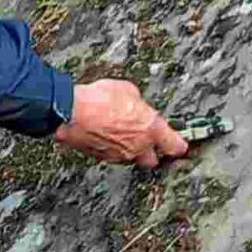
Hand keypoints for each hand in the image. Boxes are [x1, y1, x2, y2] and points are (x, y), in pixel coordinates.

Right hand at [54, 78, 190, 168]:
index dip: (179, 145)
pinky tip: (106, 134)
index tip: (180, 143)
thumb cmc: (99, 99)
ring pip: (131, 159)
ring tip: (122, 133)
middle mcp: (138, 147)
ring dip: (131, 149)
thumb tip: (137, 106)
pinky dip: (112, 148)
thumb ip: (139, 103)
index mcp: (151, 129)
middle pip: (154, 161)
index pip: (176, 146)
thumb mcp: (128, 90)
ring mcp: (120, 155)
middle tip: (149, 140)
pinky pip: (113, 156)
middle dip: (153, 152)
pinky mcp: (103, 158)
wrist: (71, 112)